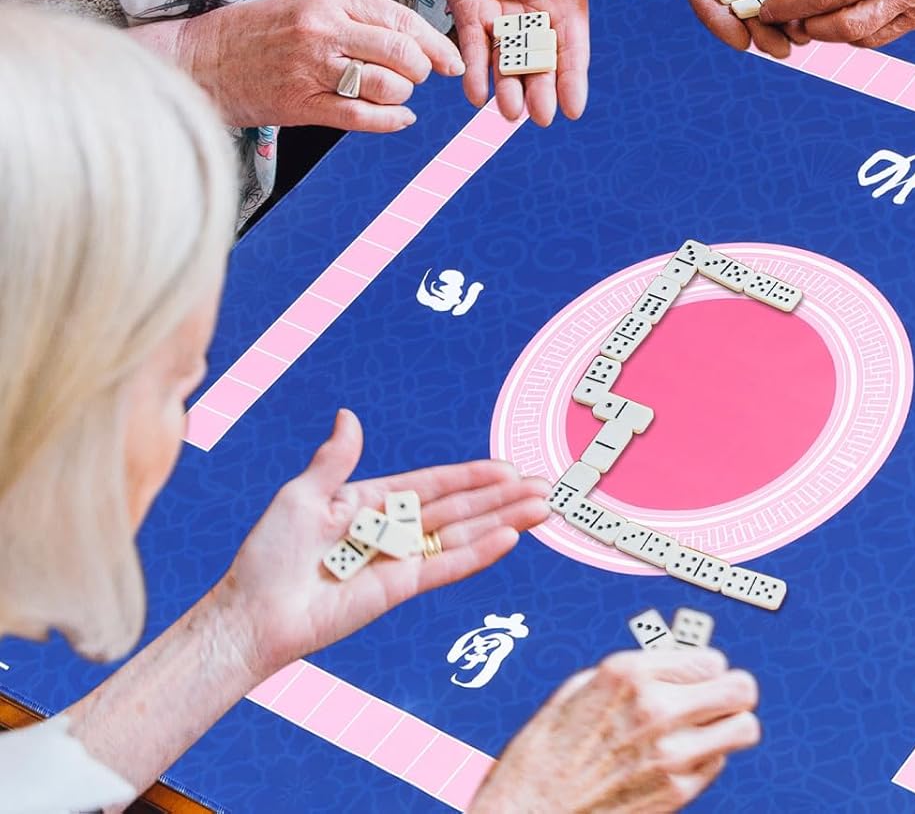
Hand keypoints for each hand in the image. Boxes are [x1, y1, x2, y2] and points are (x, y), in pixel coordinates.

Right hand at [174, 0, 462, 131]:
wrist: (201, 60)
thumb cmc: (262, 31)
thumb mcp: (311, 4)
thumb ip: (360, 18)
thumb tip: (419, 42)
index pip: (401, 19)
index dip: (436, 43)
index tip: (452, 60)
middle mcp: (323, 28)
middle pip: (401, 53)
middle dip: (421, 70)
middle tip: (419, 77)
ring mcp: (311, 67)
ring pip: (386, 85)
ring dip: (402, 94)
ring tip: (393, 93)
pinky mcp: (301, 103)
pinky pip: (363, 117)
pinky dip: (391, 120)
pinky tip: (400, 118)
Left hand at [210, 410, 550, 680]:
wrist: (251, 614)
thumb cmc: (267, 555)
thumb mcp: (301, 495)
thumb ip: (335, 459)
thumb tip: (347, 417)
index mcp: (373, 503)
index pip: (434, 484)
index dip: (473, 475)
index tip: (508, 468)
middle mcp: (394, 531)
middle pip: (461, 508)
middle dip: (503, 497)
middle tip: (545, 486)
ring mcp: (400, 560)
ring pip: (463, 534)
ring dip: (504, 520)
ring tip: (543, 509)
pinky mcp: (400, 588)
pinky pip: (446, 566)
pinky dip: (479, 551)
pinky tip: (508, 537)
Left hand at [434, 0, 654, 125]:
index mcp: (566, 9)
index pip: (571, 50)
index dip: (573, 79)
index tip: (574, 108)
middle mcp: (535, 24)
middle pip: (539, 65)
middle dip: (540, 91)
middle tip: (541, 116)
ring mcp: (502, 23)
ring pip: (507, 63)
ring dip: (508, 89)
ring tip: (510, 112)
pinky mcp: (471, 16)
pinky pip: (474, 47)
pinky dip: (474, 70)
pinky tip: (475, 94)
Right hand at [472, 647, 760, 812]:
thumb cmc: (544, 754)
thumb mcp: (580, 689)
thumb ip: (632, 671)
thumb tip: (672, 661)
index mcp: (629, 674)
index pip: (710, 658)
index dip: (705, 669)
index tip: (696, 677)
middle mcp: (656, 708)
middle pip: (741, 688)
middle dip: (733, 691)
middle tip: (718, 698)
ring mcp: (670, 753)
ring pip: (744, 727)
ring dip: (730, 725)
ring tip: (709, 728)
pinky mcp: (675, 793)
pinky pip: (718, 764)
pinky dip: (707, 759)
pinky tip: (679, 760)